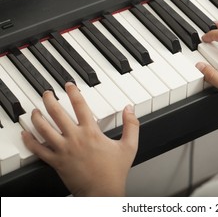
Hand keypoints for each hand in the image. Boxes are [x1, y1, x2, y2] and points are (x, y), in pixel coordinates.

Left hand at [22, 82, 138, 195]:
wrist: (103, 192)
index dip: (73, 92)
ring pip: (44, 129)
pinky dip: (29, 140)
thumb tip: (130, 109)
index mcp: (91, 133)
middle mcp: (75, 139)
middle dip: (49, 100)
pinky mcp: (56, 162)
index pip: (80, 106)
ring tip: (35, 110)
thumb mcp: (129, 146)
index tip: (69, 85)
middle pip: (57, 114)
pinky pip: (38, 150)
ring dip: (37, 117)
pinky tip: (26, 133)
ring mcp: (63, 150)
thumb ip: (131, 125)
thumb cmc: (115, 171)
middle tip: (47, 93)